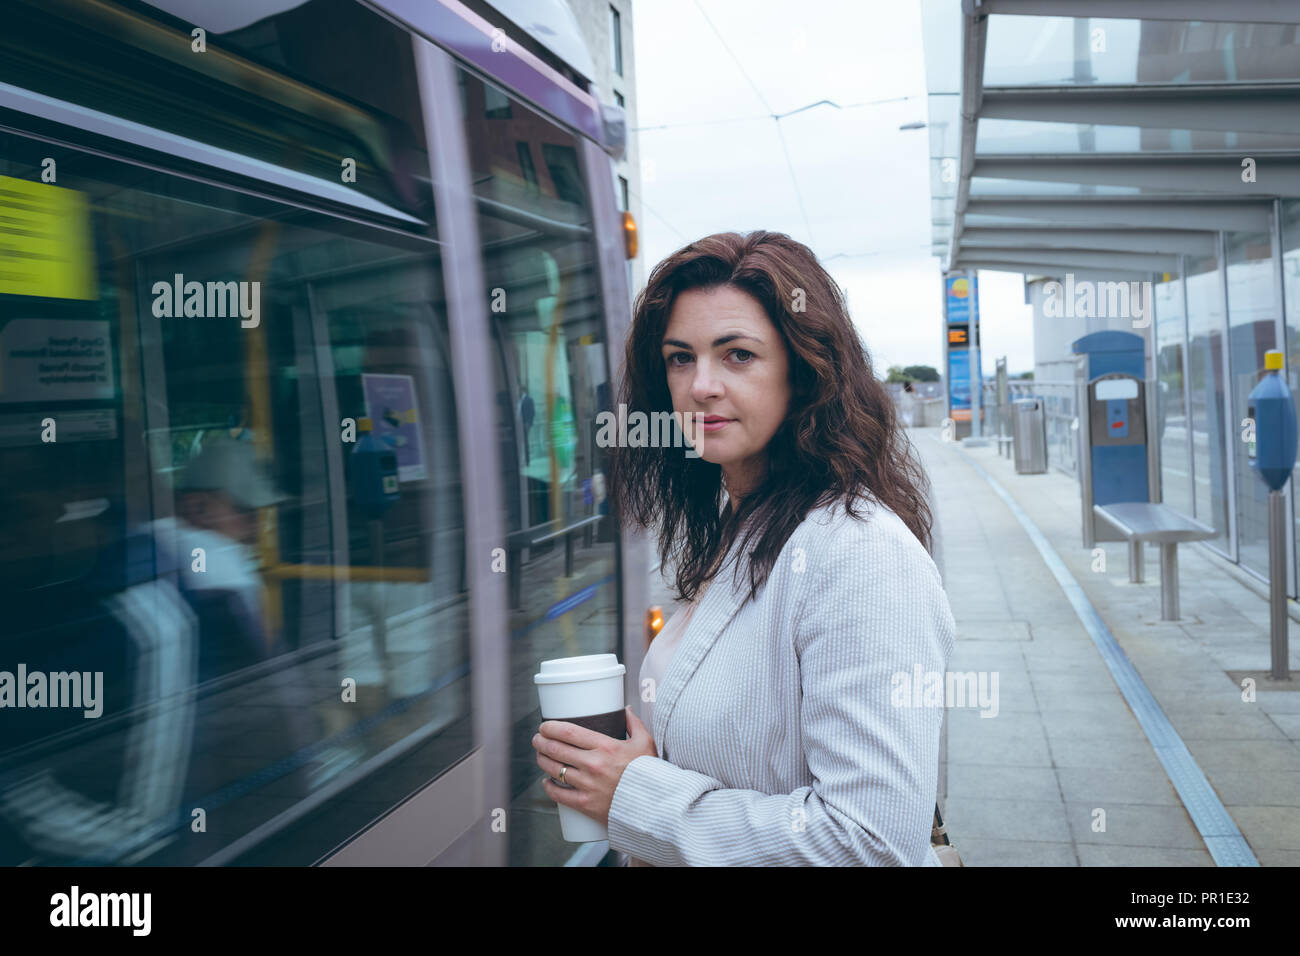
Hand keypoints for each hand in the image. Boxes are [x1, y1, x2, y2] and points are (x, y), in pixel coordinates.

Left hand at [534, 706, 657, 826]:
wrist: (654, 805)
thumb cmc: (649, 772)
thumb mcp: (645, 743)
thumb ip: (634, 723)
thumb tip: (626, 709)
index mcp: (605, 747)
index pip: (569, 732)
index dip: (551, 727)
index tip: (545, 726)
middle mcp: (593, 765)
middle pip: (556, 749)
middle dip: (541, 742)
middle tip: (538, 739)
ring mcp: (588, 785)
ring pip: (554, 770)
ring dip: (542, 760)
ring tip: (540, 755)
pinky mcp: (586, 804)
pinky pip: (559, 795)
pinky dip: (549, 787)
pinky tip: (546, 781)